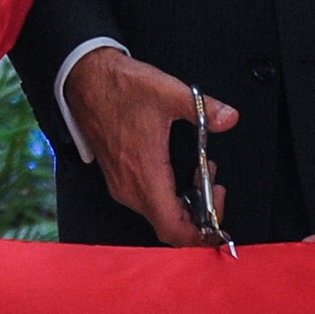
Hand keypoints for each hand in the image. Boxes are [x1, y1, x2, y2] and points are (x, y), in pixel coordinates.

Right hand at [64, 47, 238, 250]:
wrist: (85, 79)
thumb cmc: (119, 87)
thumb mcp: (167, 92)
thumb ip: (203, 108)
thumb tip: (228, 118)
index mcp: (145, 175)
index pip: (174, 230)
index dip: (201, 234)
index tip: (218, 216)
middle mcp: (130, 188)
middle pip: (170, 227)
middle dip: (200, 213)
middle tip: (214, 185)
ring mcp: (122, 185)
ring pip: (160, 215)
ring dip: (186, 204)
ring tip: (202, 173)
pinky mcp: (119, 178)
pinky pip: (149, 202)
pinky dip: (170, 196)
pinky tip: (181, 171)